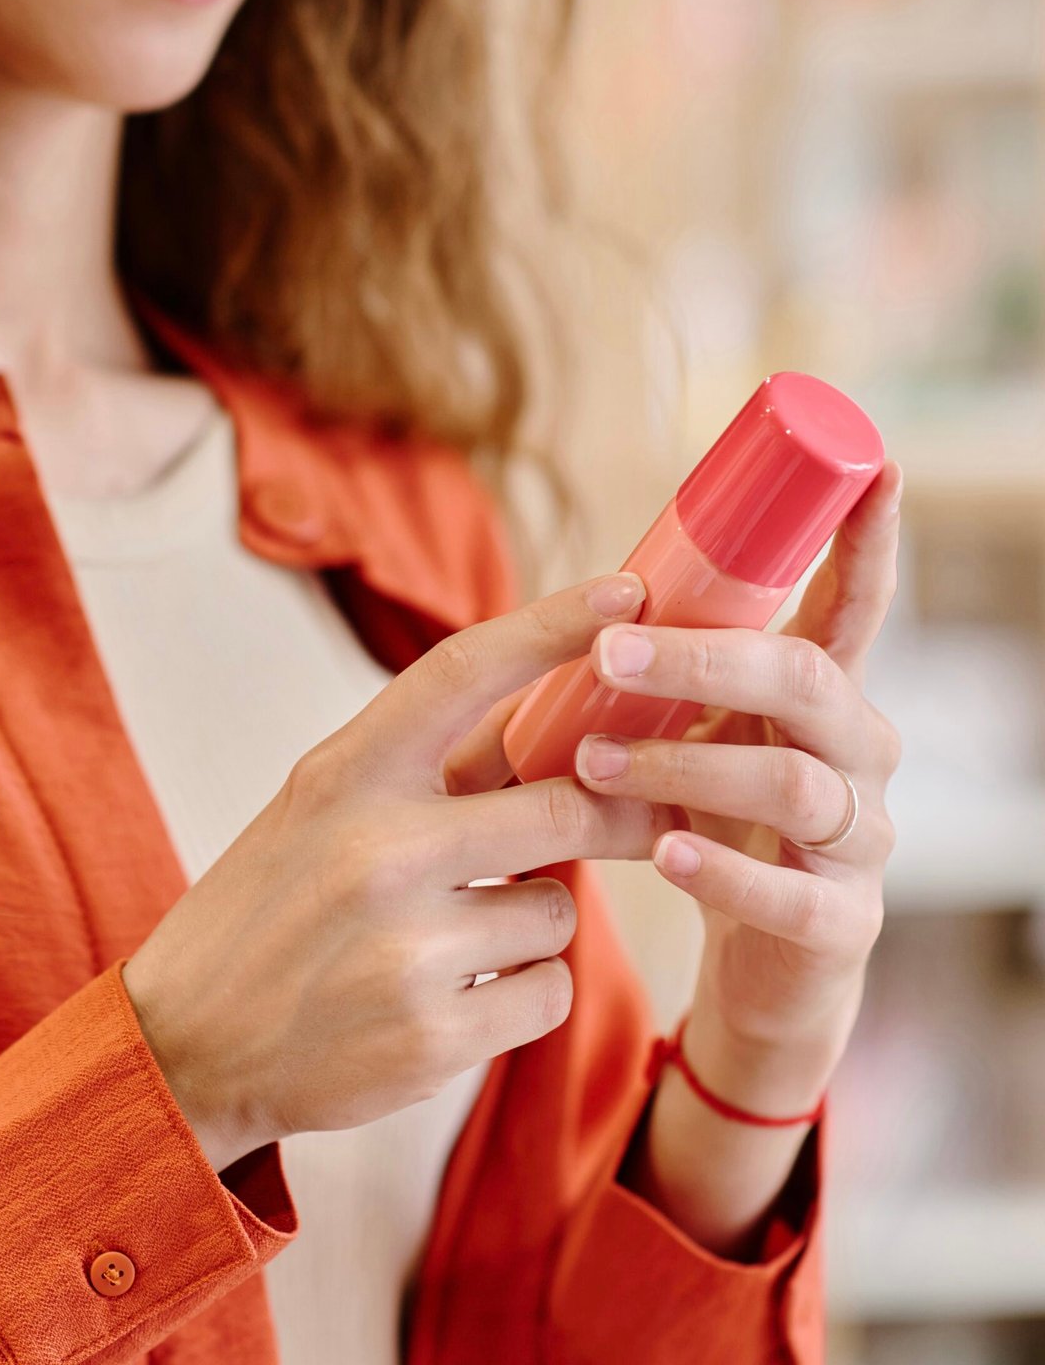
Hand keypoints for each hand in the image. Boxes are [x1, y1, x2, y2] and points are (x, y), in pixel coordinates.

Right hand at [121, 571, 673, 1170]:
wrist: (185, 1043)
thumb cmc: (265, 909)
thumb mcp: (317, 812)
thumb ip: (419, 771)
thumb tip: (546, 723)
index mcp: (343, 775)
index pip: (463, 672)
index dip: (553, 625)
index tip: (628, 592)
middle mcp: (376, 849)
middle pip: (564, 805)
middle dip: (618, 815)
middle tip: (643, 817)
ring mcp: (406, 946)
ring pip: (557, 911)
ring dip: (532, 921)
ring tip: (457, 937)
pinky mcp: (434, 1037)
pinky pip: (548, 991)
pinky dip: (522, 992)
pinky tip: (456, 997)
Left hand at [572, 461, 904, 1068]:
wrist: (756, 967)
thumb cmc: (712, 822)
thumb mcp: (686, 734)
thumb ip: (650, 680)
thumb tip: (557, 614)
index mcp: (817, 694)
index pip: (851, 605)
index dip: (866, 539)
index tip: (875, 465)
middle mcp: (855, 752)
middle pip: (806, 680)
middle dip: (706, 659)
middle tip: (609, 653)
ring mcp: (857, 839)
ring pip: (793, 782)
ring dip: (686, 766)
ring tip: (594, 766)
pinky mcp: (839, 924)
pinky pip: (795, 896)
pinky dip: (726, 873)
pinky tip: (666, 853)